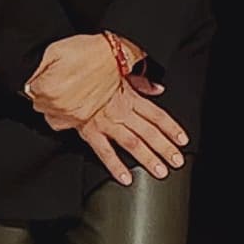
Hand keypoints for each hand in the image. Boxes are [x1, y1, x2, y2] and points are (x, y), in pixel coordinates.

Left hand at [24, 30, 137, 132]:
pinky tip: (68, 102)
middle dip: (44, 92)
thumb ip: (37, 68)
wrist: (114, 58)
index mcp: (47, 88)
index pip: (29, 90)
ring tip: (63, 91)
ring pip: (48, 114)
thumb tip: (29, 82)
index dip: (38, 80)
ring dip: (52, 104)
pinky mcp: (82, 118)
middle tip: (56, 80)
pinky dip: (62, 114)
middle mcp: (58, 104)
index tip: (45, 75)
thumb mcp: (54, 50)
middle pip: (38, 103)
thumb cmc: (87, 52)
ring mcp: (71, 113)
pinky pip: (62, 123)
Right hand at [71, 71, 188, 185]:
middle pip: (149, 132)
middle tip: (177, 162)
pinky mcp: (89, 132)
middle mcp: (121, 111)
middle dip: (165, 148)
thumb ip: (139, 79)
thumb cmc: (87, 66)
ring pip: (132, 143)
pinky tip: (126, 178)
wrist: (61, 73)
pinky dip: (116, 166)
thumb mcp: (118, 65)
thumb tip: (156, 88)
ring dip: (148, 159)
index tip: (182, 140)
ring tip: (160, 171)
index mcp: (129, 95)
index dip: (172, 128)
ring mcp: (106, 123)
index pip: (157, 115)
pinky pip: (105, 152)